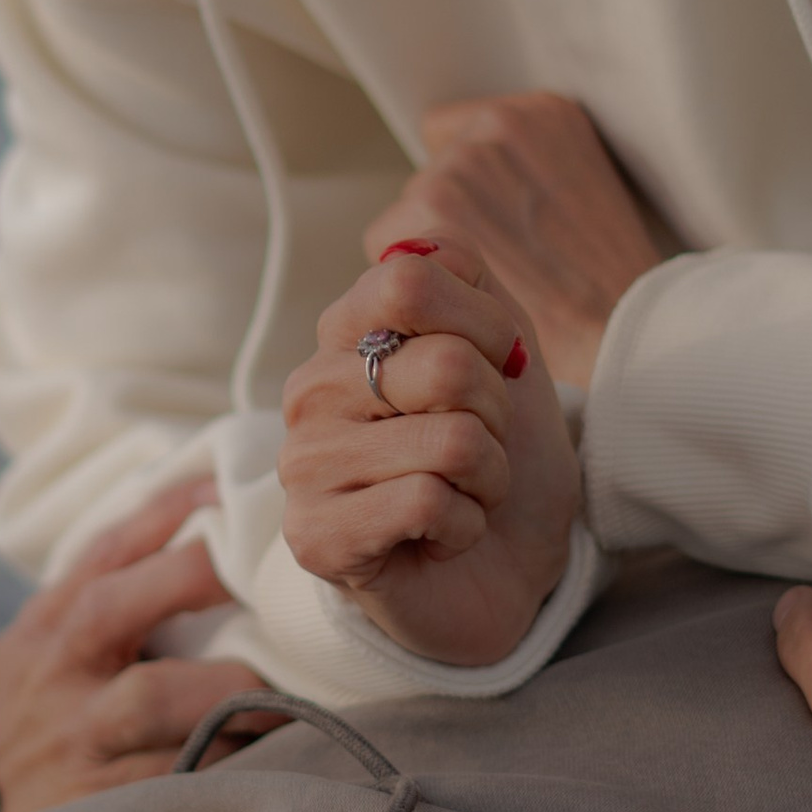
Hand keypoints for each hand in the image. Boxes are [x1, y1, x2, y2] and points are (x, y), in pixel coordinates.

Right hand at [0, 478, 273, 811]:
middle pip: (112, 608)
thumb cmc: (42, 706)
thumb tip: (214, 529)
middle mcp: (57, 672)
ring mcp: (77, 738)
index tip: (226, 488)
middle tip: (269, 586)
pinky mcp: (101, 804)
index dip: (165, 511)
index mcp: (49, 623)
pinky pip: (174, 776)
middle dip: (195, 582)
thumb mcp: (48, 641)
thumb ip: (111, 593)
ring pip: (152, 702)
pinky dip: (224, 759)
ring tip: (283, 693)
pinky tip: (265, 752)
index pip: (102, 550)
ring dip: (228, 691)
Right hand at [280, 237, 577, 667]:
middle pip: (446, 366)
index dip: (487, 325)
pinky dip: (464, 526)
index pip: (411, 279)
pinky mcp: (314, 537)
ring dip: (487, 480)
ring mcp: (304, 465)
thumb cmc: (499, 457)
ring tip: (461, 495)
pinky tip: (439, 536)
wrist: (506, 569)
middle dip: (497, 419)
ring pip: (450, 441)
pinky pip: (429, 502)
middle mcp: (310, 390)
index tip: (498, 369)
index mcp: (345, 333)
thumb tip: (410, 243)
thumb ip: (466, 281)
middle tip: (478, 450)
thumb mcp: (502, 351)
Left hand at [368, 94, 664, 386]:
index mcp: (541, 113)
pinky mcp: (431, 203)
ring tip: (486, 288)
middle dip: (453, 219)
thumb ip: (524, 172)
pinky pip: (387, 242)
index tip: (500, 227)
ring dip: (432, 248)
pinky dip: (415, 278)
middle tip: (500, 268)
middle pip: (433, 172)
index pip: (461, 135)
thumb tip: (478, 190)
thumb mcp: (584, 194)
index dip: (475, 192)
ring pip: (409, 211)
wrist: (621, 329)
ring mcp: (460, 161)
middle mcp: (496, 124)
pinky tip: (461, 298)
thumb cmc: (607, 284)